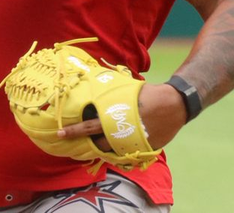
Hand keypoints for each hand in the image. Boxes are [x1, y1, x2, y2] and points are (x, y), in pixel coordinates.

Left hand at [55, 82, 185, 151]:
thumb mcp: (123, 90)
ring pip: (111, 150)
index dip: (73, 131)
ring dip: (101, 148)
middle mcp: (121, 133)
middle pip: (97, 143)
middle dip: (85, 145)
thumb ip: (107, 94)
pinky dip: (118, 150)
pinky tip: (113, 146)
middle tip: (73, 145)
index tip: (60, 133)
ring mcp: (132, 143)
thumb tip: (89, 81)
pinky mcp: (143, 149)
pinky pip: (126, 153)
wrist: (173, 104)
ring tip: (92, 146)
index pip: (89, 126)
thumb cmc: (146, 94)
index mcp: (114, 117)